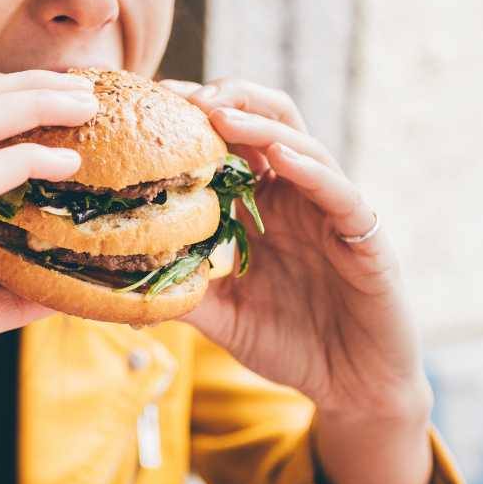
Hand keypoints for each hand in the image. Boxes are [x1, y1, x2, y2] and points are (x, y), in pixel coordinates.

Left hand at [162, 77, 434, 483]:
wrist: (353, 387)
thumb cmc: (291, 344)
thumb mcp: (222, 314)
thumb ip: (182, 290)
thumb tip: (118, 281)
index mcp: (263, 204)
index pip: (232, 141)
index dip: (197, 117)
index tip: (155, 102)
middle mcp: (298, 196)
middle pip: (270, 120)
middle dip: (230, 98)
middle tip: (185, 96)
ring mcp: (332, 210)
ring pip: (303, 145)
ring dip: (260, 125)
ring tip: (221, 113)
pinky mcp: (365, 235)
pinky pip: (339, 192)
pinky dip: (310, 169)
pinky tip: (280, 157)